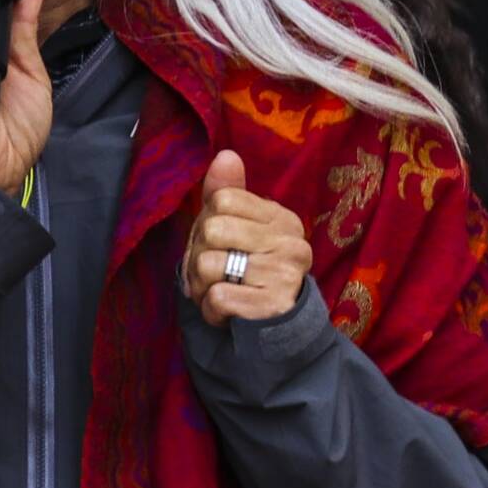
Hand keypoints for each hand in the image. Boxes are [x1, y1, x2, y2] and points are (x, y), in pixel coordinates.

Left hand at [180, 151, 312, 324]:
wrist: (277, 333)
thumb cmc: (250, 273)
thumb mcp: (241, 230)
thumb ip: (230, 193)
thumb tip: (225, 155)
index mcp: (282, 219)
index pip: (221, 201)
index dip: (205, 223)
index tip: (217, 245)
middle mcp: (290, 243)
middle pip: (211, 229)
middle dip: (197, 257)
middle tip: (211, 274)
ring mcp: (285, 275)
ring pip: (208, 265)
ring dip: (200, 287)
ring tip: (218, 293)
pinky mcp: (272, 307)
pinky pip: (216, 297)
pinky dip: (211, 310)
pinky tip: (226, 313)